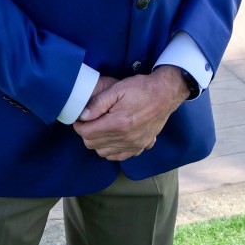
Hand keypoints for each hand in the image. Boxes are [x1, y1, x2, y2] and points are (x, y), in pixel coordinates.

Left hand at [73, 66, 188, 160]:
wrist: (165, 93)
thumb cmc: (141, 88)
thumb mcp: (117, 89)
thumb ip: (98, 103)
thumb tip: (83, 116)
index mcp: (117, 123)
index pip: (87, 133)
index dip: (79, 126)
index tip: (80, 119)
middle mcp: (125, 138)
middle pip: (93, 144)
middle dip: (87, 134)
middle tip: (89, 122)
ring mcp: (134, 144)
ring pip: (104, 153)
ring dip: (98, 142)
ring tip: (100, 128)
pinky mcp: (141, 146)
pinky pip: (119, 156)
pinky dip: (111, 150)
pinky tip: (112, 138)